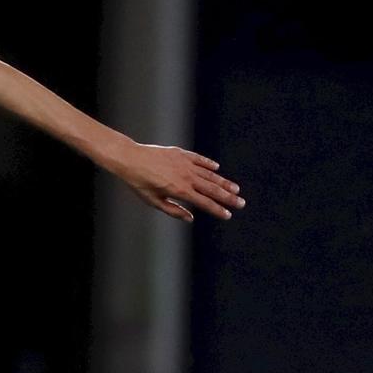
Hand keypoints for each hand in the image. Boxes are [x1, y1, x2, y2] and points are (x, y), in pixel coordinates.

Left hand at [106, 138, 244, 222]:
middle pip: (212, 189)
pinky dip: (209, 164)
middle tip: (241, 203)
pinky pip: (199, 159)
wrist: (131, 158)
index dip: (217, 209)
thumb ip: (173, 210)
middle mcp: (186, 177)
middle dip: (228, 197)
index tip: (228, 215)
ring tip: (235, 188)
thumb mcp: (153, 201)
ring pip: (209, 174)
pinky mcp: (182, 154)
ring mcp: (186, 164)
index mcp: (180, 190)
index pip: (204, 203)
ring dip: (223, 182)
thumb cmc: (139, 182)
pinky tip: (216, 168)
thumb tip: (190, 218)